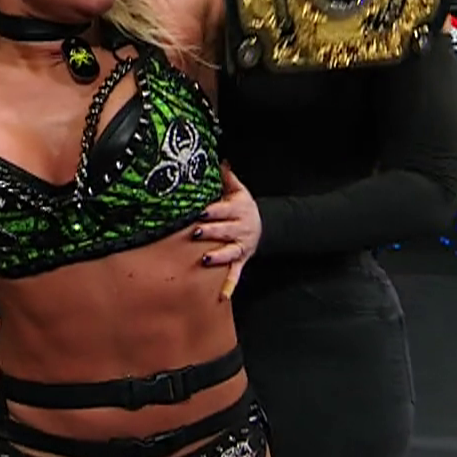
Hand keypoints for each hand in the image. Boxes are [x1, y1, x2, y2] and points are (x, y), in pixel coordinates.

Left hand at [190, 164, 259, 300]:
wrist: (261, 225)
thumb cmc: (241, 206)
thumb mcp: (238, 190)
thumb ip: (226, 177)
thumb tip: (218, 160)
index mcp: (238, 210)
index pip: (223, 209)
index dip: (212, 210)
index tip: (199, 210)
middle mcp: (241, 229)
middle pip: (225, 230)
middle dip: (210, 231)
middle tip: (195, 232)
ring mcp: (241, 246)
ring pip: (230, 252)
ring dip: (217, 256)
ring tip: (205, 258)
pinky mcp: (241, 260)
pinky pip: (236, 273)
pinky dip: (230, 284)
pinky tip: (223, 295)